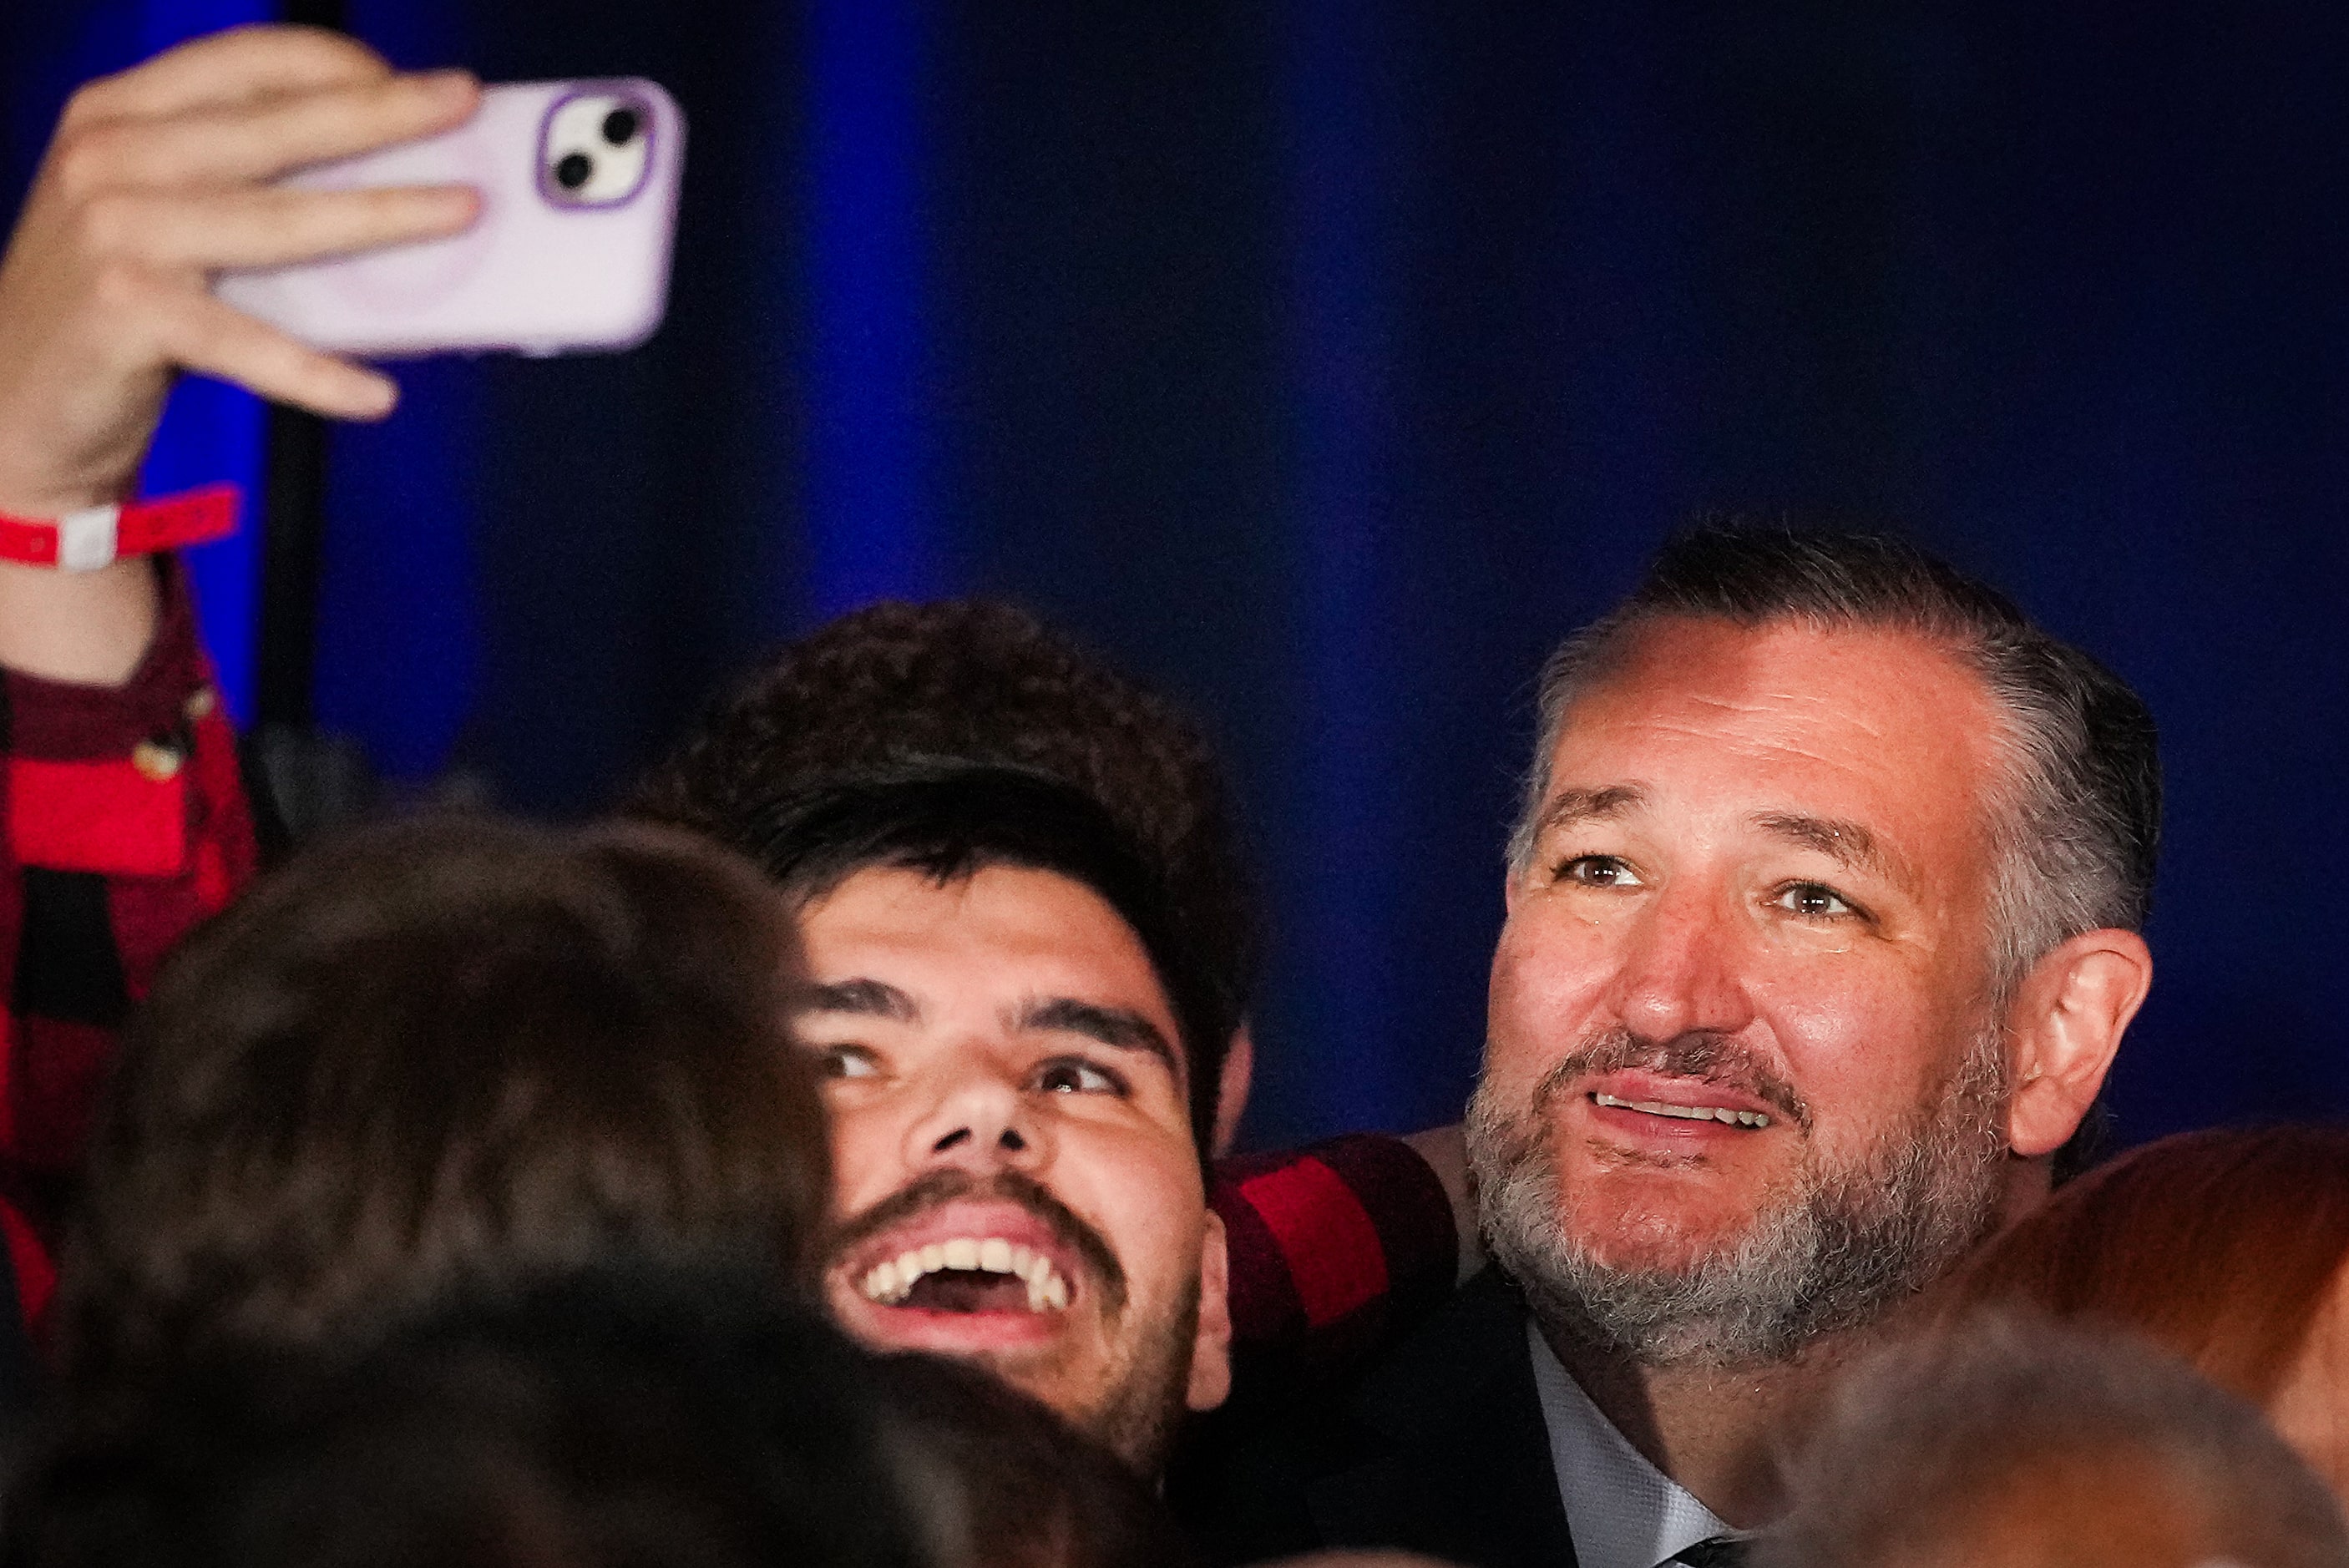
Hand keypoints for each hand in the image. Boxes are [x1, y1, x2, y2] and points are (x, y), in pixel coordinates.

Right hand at [0, 24, 480, 521]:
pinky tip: (375, 395)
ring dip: (385, 215)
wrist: (16, 397)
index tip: (413, 81)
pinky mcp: (126, 310)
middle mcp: (112, 155)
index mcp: (120, 113)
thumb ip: (234, 179)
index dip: (336, 64)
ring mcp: (116, 230)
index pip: (244, 62)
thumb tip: (380, 179)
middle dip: (383, 113)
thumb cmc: (114, 298)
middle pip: (277, 127)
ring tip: (464, 212)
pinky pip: (247, 343)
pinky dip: (315, 373)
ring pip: (281, 221)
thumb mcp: (154, 210)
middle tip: (464, 103)